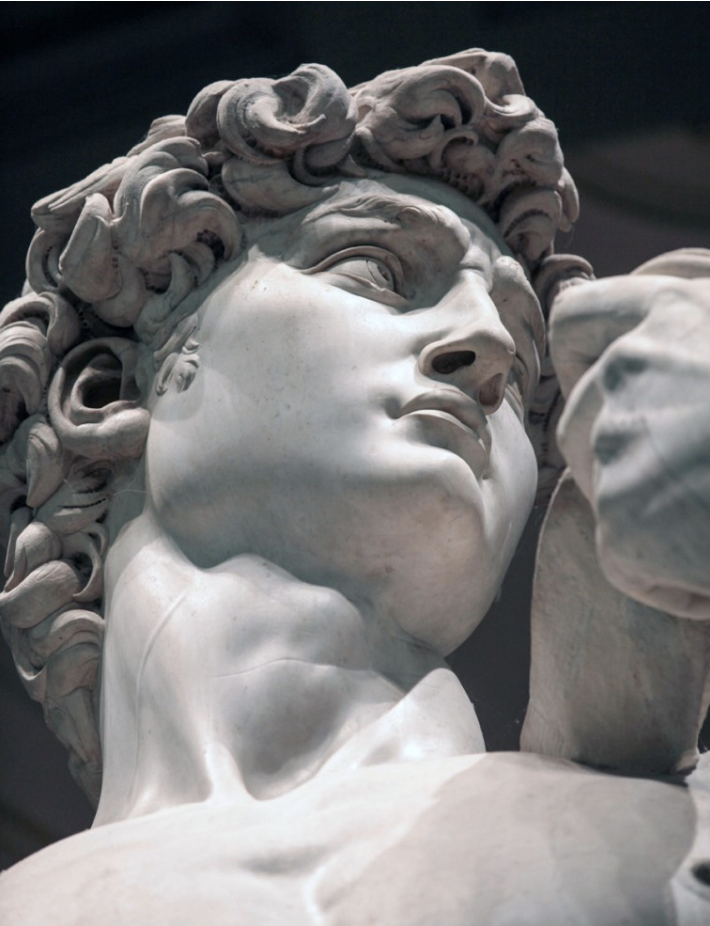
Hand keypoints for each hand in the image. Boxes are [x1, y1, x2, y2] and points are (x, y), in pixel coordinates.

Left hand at [549, 256, 709, 618]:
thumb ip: (700, 351)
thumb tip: (674, 379)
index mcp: (675, 312)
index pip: (577, 322)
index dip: (581, 362)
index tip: (610, 391)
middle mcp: (631, 365)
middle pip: (579, 419)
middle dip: (622, 459)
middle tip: (694, 487)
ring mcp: (618, 439)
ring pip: (603, 489)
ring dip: (654, 516)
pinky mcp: (620, 516)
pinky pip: (624, 560)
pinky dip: (672, 580)